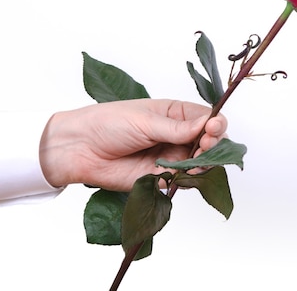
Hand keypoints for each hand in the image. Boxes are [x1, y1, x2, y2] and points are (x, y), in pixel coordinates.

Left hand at [39, 99, 226, 190]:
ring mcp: (170, 157)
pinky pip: (183, 181)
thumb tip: (209, 125)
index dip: (216, 124)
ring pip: (200, 164)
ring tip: (194, 163)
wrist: (80, 149)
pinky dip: (188, 180)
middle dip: (213, 145)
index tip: (213, 129)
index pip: (207, 118)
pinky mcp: (161, 178)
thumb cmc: (108, 123)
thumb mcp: (146, 120)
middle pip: (209, 142)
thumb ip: (178, 128)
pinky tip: (184, 176)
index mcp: (175, 114)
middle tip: (204, 146)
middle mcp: (177, 136)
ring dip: (203, 164)